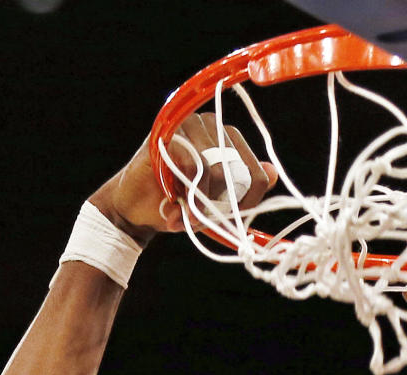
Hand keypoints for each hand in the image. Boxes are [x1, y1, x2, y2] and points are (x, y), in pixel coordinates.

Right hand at [88, 114, 278, 246]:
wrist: (133, 208)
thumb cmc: (175, 205)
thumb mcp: (214, 204)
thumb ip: (240, 192)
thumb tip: (272, 172)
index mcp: (228, 141)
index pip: (257, 171)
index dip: (249, 200)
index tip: (232, 217)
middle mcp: (212, 126)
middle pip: (238, 171)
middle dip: (221, 204)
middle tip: (199, 217)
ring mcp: (190, 124)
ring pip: (217, 169)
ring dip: (202, 201)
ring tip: (185, 212)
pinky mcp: (169, 132)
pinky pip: (194, 166)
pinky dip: (187, 193)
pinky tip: (174, 203)